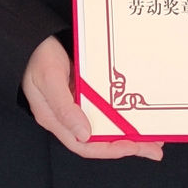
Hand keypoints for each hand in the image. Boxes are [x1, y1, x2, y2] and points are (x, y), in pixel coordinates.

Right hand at [22, 37, 163, 160]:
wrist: (32, 37)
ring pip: (105, 126)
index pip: (85, 145)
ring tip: (153, 136)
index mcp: (56, 120)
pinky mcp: (83, 93)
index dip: (110, 150)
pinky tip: (136, 113)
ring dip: (129, 132)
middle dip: (128, 146)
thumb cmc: (36, 57)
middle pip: (100, 140)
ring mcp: (76, 105)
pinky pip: (105, 109)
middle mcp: (68, 117)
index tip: (134, 147)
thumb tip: (84, 134)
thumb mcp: (49, 80)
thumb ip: (64, 108)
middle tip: (155, 149)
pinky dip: (121, 114)